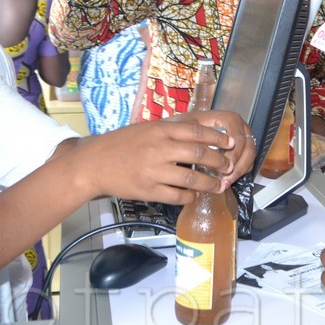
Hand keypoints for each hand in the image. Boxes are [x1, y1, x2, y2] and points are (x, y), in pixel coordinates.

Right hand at [86, 109, 252, 203]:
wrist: (93, 164)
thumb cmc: (121, 144)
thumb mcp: (146, 128)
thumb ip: (171, 130)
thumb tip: (201, 131)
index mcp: (160, 130)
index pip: (197, 132)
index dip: (218, 138)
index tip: (230, 143)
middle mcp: (159, 148)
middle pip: (199, 155)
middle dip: (219, 162)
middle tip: (228, 167)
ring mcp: (154, 171)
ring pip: (192, 179)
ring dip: (209, 184)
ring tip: (218, 185)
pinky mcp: (148, 190)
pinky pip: (177, 196)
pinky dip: (189, 196)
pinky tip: (193, 195)